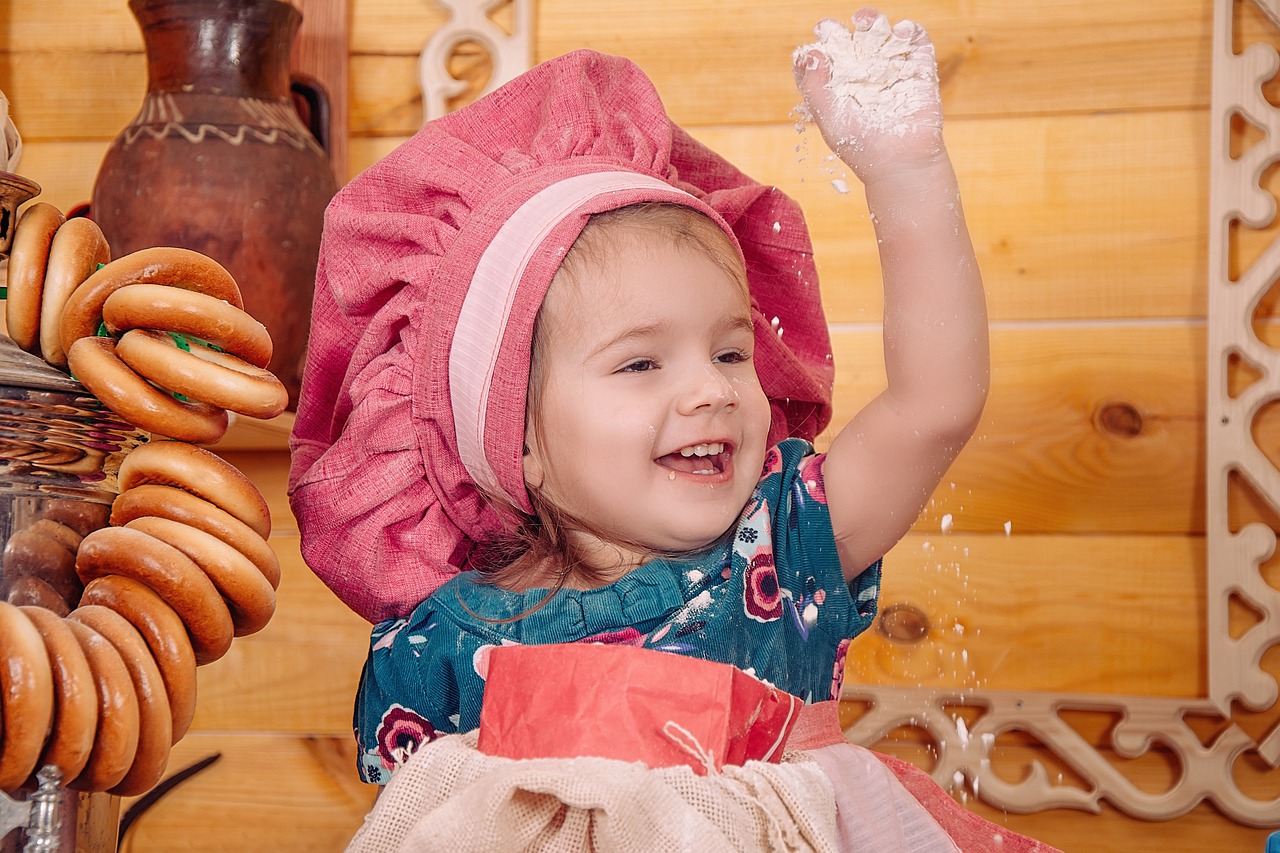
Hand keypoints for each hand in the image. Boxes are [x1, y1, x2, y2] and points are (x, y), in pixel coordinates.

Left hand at [793, 9, 943, 182]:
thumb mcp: (827, 116)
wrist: (900, 163)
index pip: (830, 58)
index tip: (818, 37)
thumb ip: (814, 85)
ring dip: (874, 22)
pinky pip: (918, 44)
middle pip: (855, 41)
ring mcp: (894, 73)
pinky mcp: (921, 72)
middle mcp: (867, 78)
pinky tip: (898, 31)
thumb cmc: (861, 147)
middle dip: (844, 30)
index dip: (823, 44)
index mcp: (842, 88)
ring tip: (864, 20)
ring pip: (884, 37)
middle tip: (833, 28)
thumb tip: (809, 51)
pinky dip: (910, 31)